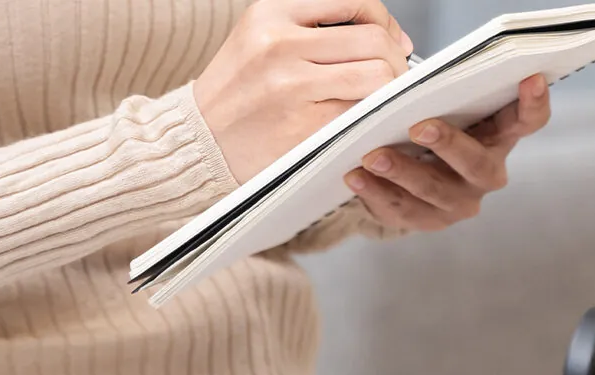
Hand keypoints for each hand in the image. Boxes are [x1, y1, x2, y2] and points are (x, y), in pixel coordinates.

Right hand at [194, 0, 413, 183]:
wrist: (198, 140)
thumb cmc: (238, 90)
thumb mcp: (262, 36)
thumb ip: (316, 26)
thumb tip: (391, 36)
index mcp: (270, 13)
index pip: (353, 0)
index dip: (383, 20)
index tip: (390, 38)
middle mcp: (278, 44)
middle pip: (374, 42)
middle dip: (396, 58)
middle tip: (394, 74)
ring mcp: (291, 86)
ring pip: (377, 78)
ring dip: (391, 89)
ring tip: (380, 96)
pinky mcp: (303, 127)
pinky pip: (362, 113)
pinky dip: (373, 115)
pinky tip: (363, 117)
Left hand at [344, 75, 551, 230]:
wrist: (410, 175)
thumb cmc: (431, 125)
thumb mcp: (443, 107)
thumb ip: (441, 94)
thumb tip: (412, 78)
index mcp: (499, 137)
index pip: (528, 121)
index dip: (534, 103)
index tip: (530, 78)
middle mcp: (486, 174)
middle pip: (477, 164)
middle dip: (448, 144)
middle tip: (420, 127)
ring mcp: (459, 202)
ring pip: (434, 191)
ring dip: (402, 171)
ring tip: (372, 155)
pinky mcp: (429, 221)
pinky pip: (402, 211)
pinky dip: (376, 192)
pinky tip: (356, 176)